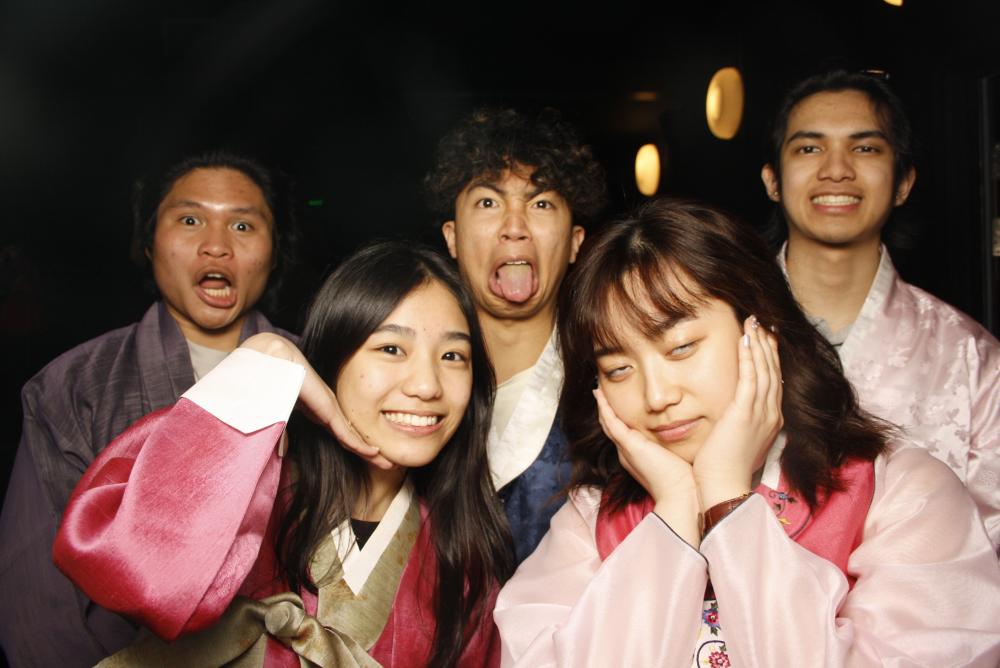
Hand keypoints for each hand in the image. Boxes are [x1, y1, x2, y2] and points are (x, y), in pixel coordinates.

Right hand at [239, 334, 392, 468]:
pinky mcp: (326, 407)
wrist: (273, 358)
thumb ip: (282, 432)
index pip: (343, 433)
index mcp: (319, 410)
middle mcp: (328, 409)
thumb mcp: (280, 411)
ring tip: (389, 463)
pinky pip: (344, 431)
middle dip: (371, 452)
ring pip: (353, 436)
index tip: (372, 459)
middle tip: (390, 464)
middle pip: (353, 436)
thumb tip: (282, 452)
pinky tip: (373, 452)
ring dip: (371, 452)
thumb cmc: (272, 380)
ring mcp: (328, 408)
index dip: (357, 447)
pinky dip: (358, 444)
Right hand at [595, 387, 699, 544]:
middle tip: (602, 393)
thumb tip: (689, 434)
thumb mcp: (679, 458)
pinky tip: (599, 395)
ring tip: (598, 391)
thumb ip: (678, 447)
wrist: (682, 495)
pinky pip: (611, 422)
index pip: (625, 433)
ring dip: (602, 406)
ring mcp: (626, 450)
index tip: (619, 403)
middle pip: (612, 428)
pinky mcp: (629, 446)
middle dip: (607, 411)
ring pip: (608, 424)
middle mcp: (628, 454)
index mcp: (638, 457)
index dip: (620, 418)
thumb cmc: (686, 480)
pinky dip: (604, 408)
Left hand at [693, 316, 782, 509]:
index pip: (774, 381)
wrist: (723, 486)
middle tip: (761, 323)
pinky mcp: (745, 413)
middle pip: (774, 371)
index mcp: (771, 420)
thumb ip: (744, 423)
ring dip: (759, 344)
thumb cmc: (725, 467)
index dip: (770, 358)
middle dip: (767, 344)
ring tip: (753, 323)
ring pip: (765, 370)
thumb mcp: (741, 441)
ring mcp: (761, 413)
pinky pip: (751, 378)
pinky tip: (745, 339)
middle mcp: (771, 414)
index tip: (764, 339)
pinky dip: (750, 357)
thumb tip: (738, 413)